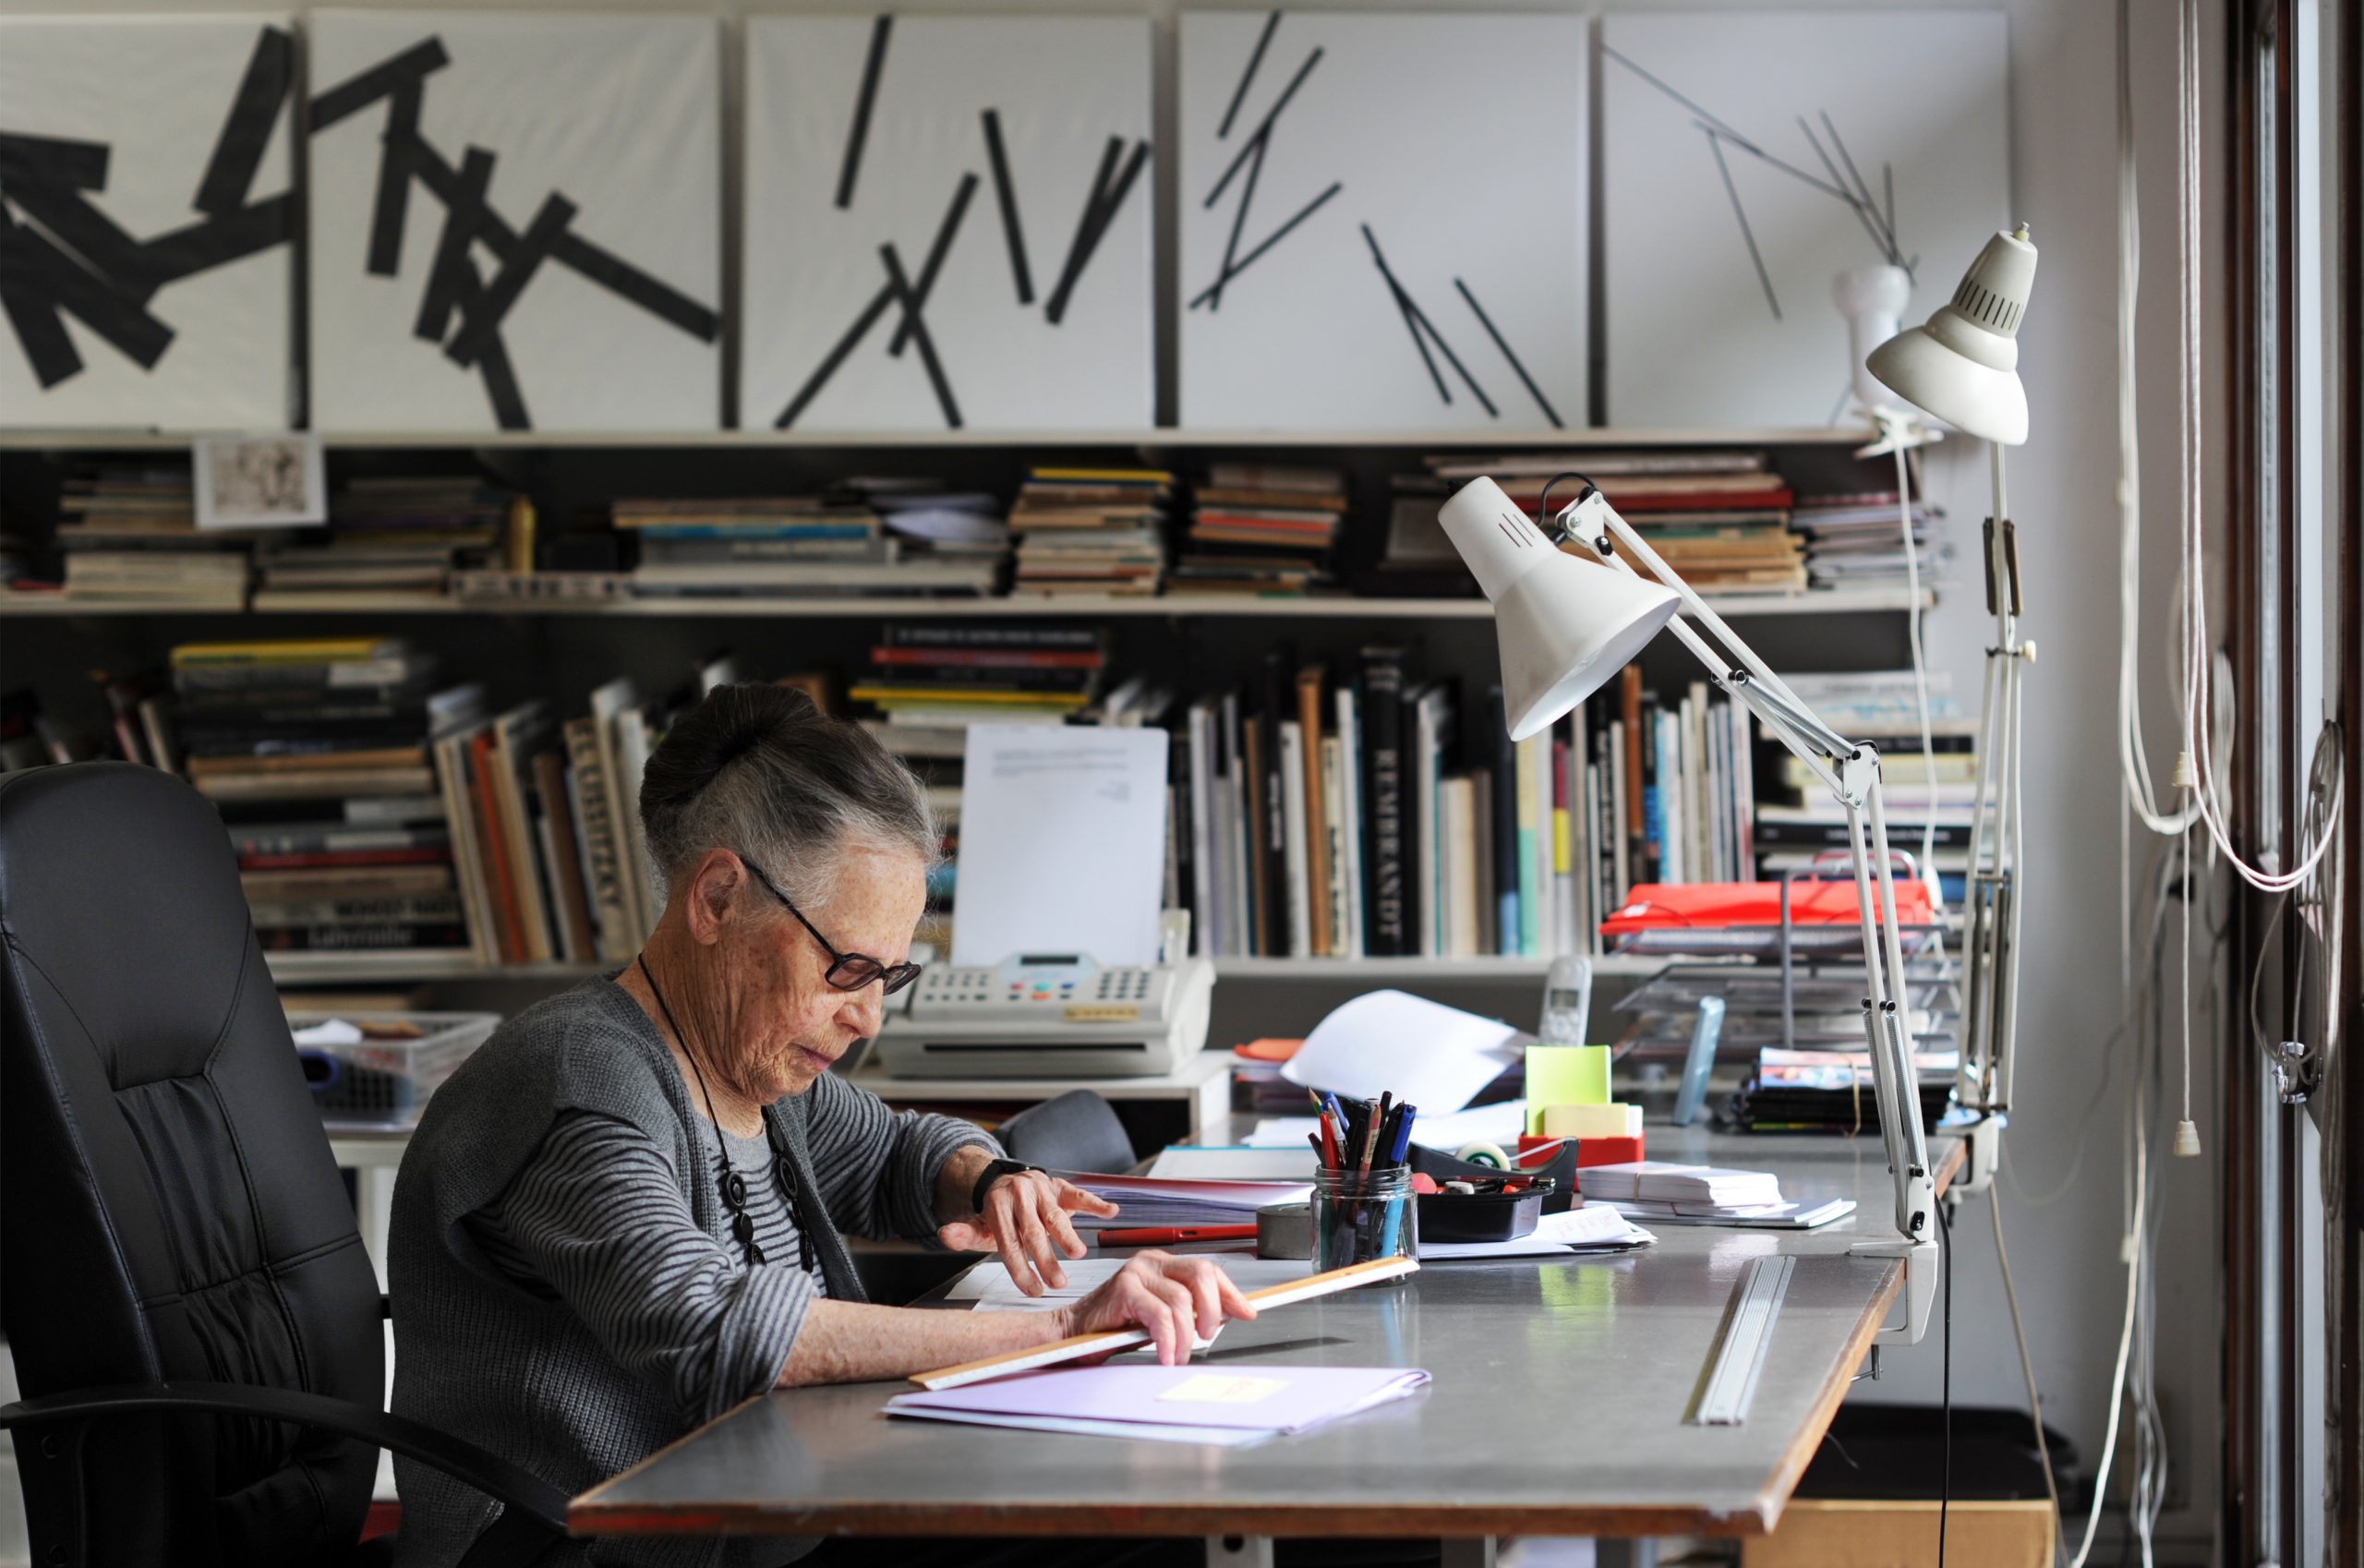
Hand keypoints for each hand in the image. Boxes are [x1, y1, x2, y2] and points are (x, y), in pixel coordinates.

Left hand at [936, 1169, 1118, 1294]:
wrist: (1007, 1181)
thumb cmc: (996, 1214)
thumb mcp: (978, 1227)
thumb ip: (965, 1234)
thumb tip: (945, 1234)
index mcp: (997, 1205)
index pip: (1009, 1243)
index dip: (1020, 1268)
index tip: (1032, 1290)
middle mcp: (1019, 1193)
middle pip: (1033, 1231)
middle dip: (1046, 1259)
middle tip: (1058, 1282)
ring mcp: (1041, 1187)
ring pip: (1055, 1214)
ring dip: (1068, 1235)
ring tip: (1077, 1254)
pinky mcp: (1059, 1185)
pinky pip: (1078, 1194)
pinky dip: (1095, 1203)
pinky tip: (1110, 1212)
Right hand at [1054, 1250, 1258, 1365]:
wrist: (1073, 1335)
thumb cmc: (1114, 1327)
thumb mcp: (1161, 1318)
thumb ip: (1189, 1312)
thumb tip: (1227, 1315)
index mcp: (1163, 1265)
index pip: (1208, 1270)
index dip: (1231, 1292)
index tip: (1247, 1312)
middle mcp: (1151, 1262)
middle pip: (1201, 1275)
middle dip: (1212, 1311)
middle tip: (1207, 1336)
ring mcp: (1136, 1273)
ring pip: (1182, 1301)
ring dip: (1186, 1336)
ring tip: (1179, 1354)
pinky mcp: (1123, 1289)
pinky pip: (1159, 1315)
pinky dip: (1168, 1340)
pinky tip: (1167, 1355)